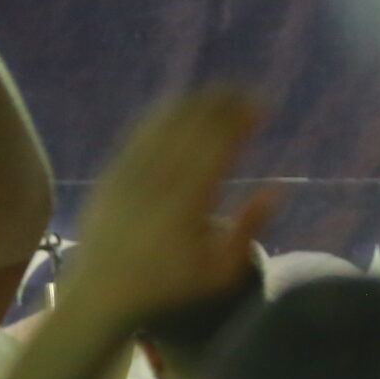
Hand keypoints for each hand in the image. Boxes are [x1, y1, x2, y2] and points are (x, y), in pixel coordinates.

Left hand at [61, 88, 275, 331]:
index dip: (238, 121)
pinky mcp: (110, 173)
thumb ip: (249, 229)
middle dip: (219, 105)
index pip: (217, 148)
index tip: (260, 104)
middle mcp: (157, 181)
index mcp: (188, 203)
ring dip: (191, 104)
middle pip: (190, 130)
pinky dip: (159, 117)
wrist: (103, 289)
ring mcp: (129, 174)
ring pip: (163, 127)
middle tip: (243, 89)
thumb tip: (276, 190)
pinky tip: (175, 106)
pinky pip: (136, 135)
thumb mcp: (220, 271)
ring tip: (215, 91)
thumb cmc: (169, 284)